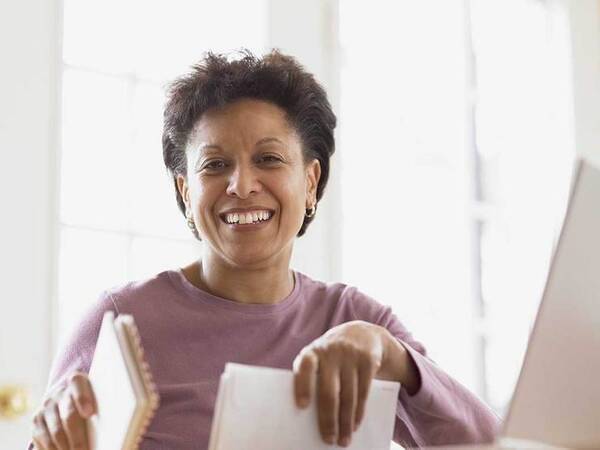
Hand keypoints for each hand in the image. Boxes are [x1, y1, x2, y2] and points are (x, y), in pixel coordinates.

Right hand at [31, 372, 96, 449]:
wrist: (64, 394)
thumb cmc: (90, 398)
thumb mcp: (95, 394)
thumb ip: (101, 404)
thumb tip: (116, 420)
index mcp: (76, 380)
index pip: (77, 384)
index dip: (83, 398)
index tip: (89, 413)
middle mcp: (58, 392)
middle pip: (69, 415)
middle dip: (78, 438)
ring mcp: (46, 407)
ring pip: (55, 432)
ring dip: (66, 448)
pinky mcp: (36, 421)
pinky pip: (43, 440)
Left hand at [292, 321, 418, 446]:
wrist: (361, 333)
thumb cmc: (331, 355)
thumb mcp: (319, 358)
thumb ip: (313, 378)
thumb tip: (307, 416)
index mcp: (312, 352)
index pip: (304, 368)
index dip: (302, 386)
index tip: (301, 407)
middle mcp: (330, 352)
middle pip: (329, 391)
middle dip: (328, 419)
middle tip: (328, 440)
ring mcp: (350, 355)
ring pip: (348, 395)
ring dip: (346, 421)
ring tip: (343, 440)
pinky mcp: (367, 360)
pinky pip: (363, 392)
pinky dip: (359, 412)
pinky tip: (356, 424)